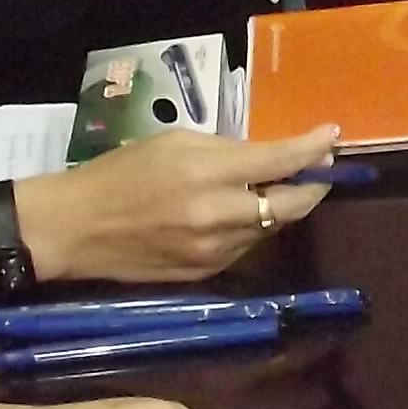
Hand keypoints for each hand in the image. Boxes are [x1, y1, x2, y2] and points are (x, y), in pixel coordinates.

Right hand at [10, 124, 339, 283]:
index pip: (279, 162)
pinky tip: (240, 212)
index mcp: (206, 173)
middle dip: (313, 184)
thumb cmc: (120, 173)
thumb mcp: (172, 142)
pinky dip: (253, 227)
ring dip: (281, 205)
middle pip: (291, 205)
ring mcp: (214, 250)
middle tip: (320, 166)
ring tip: (276, 185)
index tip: (332, 135)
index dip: (312, 149)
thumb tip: (266, 156)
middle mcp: (217, 216)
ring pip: (271, 227)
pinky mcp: (206, 273)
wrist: (75, 228)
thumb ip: (224, 149)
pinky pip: (246, 245)